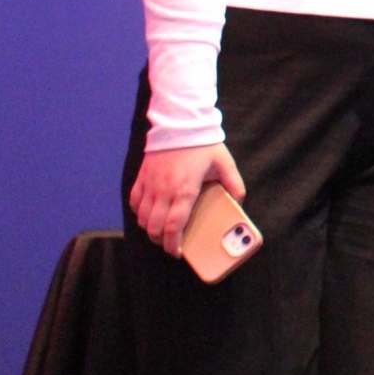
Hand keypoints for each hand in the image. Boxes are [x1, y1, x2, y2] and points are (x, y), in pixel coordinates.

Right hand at [129, 142, 245, 256]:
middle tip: (171, 244)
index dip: (173, 244)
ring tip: (161, 232)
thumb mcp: (225, 164)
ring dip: (150, 229)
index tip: (178, 252)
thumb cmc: (204, 144)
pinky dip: (139, 214)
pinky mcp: (140, 178)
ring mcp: (149, 185)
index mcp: (184, 190)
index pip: (173, 227)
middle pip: (153, 228)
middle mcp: (163, 191)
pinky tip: (149, 215)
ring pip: (141, 219)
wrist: (179, 123)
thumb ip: (235, 185)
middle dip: (161, 242)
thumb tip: (239, 204)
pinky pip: (134, 203)